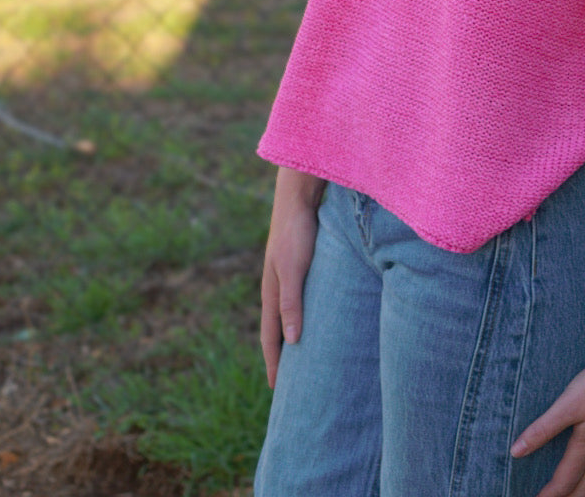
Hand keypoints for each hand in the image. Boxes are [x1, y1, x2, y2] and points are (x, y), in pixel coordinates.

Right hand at [260, 166, 323, 387]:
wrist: (298, 195)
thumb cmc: (296, 232)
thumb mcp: (293, 269)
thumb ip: (291, 303)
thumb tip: (292, 342)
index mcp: (271, 293)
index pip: (271, 338)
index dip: (274, 364)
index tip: (277, 389)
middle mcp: (276, 287)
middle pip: (276, 330)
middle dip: (280, 356)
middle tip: (288, 383)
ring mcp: (286, 275)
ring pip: (287, 315)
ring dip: (291, 336)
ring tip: (301, 356)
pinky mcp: (298, 264)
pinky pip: (298, 299)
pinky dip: (301, 316)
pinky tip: (313, 317)